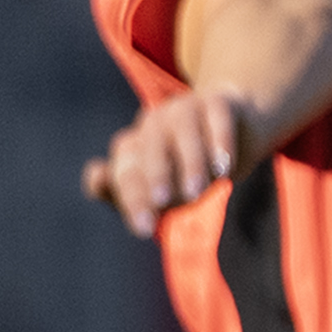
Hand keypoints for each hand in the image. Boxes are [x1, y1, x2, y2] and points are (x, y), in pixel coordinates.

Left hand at [85, 84, 251, 236]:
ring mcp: (184, 109)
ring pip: (183, 130)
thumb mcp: (162, 190)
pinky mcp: (217, 102)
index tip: (144, 229)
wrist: (237, 129)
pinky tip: (224, 166)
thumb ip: (128, 194)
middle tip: (163, 202)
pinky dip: (220, 142)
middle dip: (154, 176)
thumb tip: (95, 175)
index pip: (125, 173)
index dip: (132, 200)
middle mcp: (153, 125)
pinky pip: (217, 117)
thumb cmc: (188, 169)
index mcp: (132, 147)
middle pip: (150, 148)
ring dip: (189, 162)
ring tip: (196, 191)